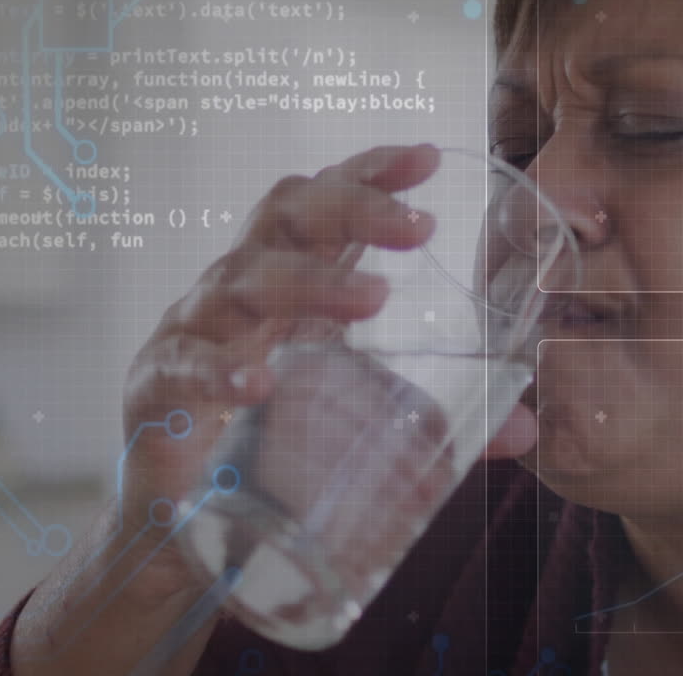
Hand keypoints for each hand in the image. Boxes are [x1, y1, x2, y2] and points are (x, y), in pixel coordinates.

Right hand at [117, 144, 441, 595]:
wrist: (184, 524)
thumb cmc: (269, 445)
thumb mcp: (357, 421)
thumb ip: (438, 422)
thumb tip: (527, 431)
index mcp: (289, 286)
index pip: (324, 203)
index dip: (369, 172)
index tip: (428, 157)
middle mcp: (239, 293)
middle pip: (285, 217)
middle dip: (352, 207)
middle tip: (420, 228)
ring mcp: (193, 335)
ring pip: (241, 279)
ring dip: (309, 282)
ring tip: (374, 300)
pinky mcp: (154, 392)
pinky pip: (180, 366)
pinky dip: (219, 369)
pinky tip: (258, 381)